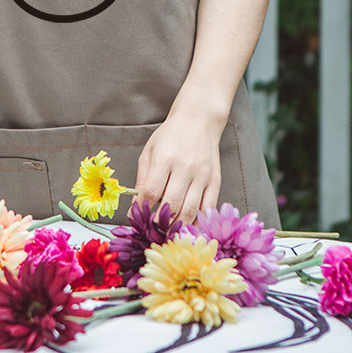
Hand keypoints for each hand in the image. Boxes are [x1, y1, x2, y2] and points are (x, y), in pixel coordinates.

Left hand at [134, 108, 223, 224]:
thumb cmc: (171, 135)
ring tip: (167, 232)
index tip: (136, 218)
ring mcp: (202, 176)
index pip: (151, 191)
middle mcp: (185, 168)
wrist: (199, 120)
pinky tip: (188, 226)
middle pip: (171, 204)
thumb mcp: (150, 151)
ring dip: (177, 226)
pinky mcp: (215, 181)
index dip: (142, 209)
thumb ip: (143, 178)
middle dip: (159, 222)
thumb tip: (136, 205)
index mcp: (165, 158)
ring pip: (190, 210)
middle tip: (151, 231)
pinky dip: (197, 222)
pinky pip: (207, 208)